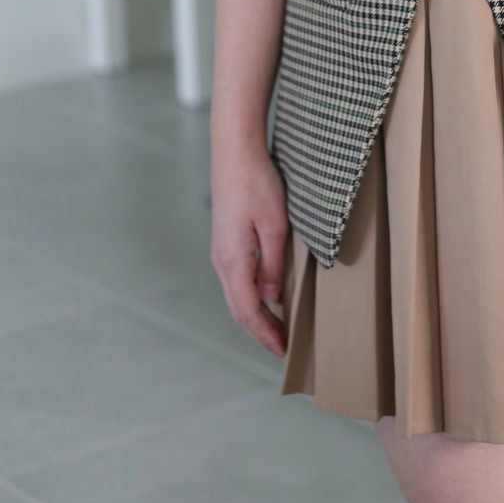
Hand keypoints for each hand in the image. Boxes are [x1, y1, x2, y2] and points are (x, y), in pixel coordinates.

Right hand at [210, 142, 290, 357]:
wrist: (234, 151)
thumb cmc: (256, 183)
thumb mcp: (275, 225)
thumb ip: (274, 264)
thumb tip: (272, 296)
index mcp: (233, 261)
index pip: (248, 311)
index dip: (265, 334)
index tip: (282, 351)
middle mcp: (222, 260)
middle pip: (239, 308)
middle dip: (260, 330)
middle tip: (282, 346)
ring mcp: (220, 250)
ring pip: (236, 294)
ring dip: (255, 314)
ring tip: (277, 327)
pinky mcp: (225, 239)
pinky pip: (237, 278)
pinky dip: (251, 295)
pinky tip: (267, 294)